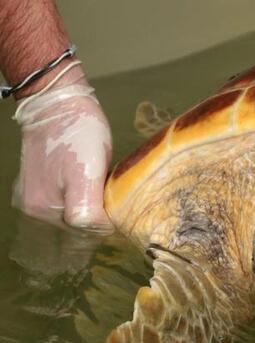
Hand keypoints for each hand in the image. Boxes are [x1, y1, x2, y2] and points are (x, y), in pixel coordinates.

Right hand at [12, 62, 112, 230]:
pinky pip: (66, 202)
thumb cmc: (78, 132)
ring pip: (73, 214)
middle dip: (99, 214)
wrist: (58, 101)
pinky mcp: (39, 184)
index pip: (87, 231)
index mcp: (44, 208)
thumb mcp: (88, 172)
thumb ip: (86, 209)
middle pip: (78, 226)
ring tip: (102, 185)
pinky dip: (81, 198)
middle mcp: (34, 208)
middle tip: (114, 192)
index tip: (122, 205)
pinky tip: (91, 183)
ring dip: (91, 206)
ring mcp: (33, 196)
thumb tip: (98, 230)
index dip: (109, 221)